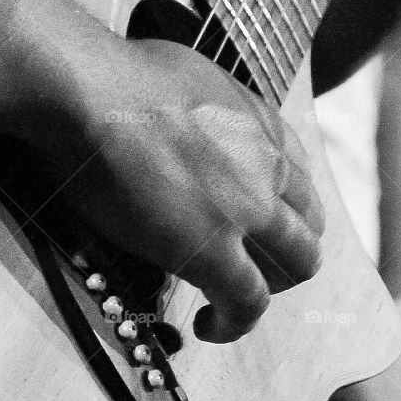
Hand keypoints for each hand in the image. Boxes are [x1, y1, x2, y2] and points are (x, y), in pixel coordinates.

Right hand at [0, 0, 323, 344]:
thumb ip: (213, 110)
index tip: (260, 223)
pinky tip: (209, 325)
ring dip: (275, 285)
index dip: (286, 207)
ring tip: (236, 301)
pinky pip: (248, 301)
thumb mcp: (193, 77)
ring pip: (298, 264)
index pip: (301, 176)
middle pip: (309, 224)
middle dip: (290, 251)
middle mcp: (268, 166)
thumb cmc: (119, 74)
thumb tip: (194, 120)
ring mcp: (248, 209)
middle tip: (254, 267)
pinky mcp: (212, 249)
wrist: (91, 92)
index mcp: (263, 123)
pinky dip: (236, 322)